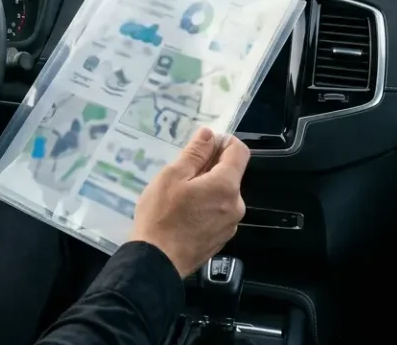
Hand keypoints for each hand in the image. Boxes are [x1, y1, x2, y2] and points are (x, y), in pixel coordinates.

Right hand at [130, 127, 249, 276]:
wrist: (156, 262)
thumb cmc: (161, 216)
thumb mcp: (172, 176)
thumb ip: (195, 153)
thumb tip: (209, 134)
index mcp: (226, 186)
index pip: (239, 152)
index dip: (223, 142)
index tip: (203, 145)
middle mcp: (236, 205)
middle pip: (230, 175)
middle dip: (210, 168)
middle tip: (181, 175)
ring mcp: (230, 225)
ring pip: (223, 195)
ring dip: (207, 189)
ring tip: (179, 198)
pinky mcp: (221, 239)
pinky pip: (218, 213)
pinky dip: (206, 208)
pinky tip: (184, 215)